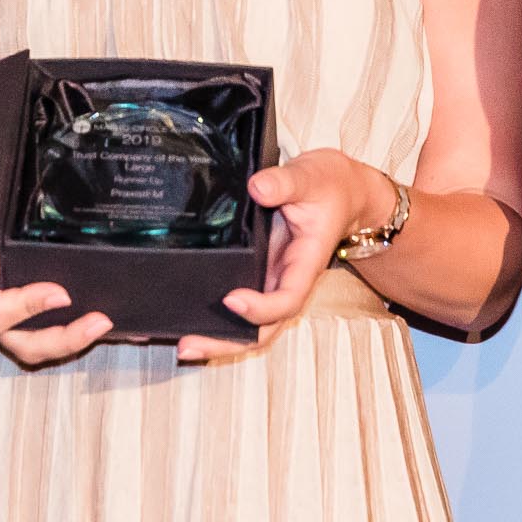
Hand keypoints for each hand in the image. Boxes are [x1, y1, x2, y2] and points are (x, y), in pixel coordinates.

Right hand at [0, 244, 112, 366]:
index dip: (29, 306)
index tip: (61, 294)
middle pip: (24, 345)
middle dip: (63, 338)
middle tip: (96, 321)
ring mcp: (12, 330)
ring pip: (39, 351)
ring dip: (73, 342)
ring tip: (101, 325)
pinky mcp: (29, 330)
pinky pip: (50, 344)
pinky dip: (74, 339)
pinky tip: (96, 327)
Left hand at [183, 150, 386, 362]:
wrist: (343, 192)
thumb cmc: (330, 187)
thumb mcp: (310, 177)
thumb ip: (285, 183)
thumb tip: (257, 188)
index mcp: (305, 264)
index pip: (287, 300)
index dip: (260, 307)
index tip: (231, 299)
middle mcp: (286, 280)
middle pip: (262, 329)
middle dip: (227, 343)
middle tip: (188, 345)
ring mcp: (270, 280)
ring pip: (248, 325)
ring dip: (217, 338)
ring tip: (178, 342)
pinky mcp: (257, 273)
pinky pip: (238, 304)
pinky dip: (215, 318)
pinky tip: (183, 318)